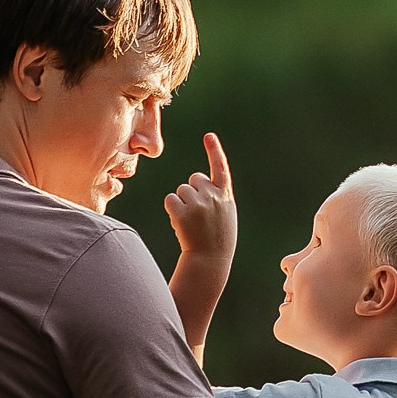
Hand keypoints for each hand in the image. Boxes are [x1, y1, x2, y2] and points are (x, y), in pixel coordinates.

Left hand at [166, 133, 237, 263]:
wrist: (210, 260)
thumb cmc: (218, 238)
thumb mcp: (225, 213)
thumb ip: (216, 194)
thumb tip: (197, 178)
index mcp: (225, 195)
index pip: (220, 167)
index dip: (214, 151)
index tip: (209, 136)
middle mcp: (213, 196)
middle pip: (194, 179)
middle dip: (193, 191)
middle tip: (199, 214)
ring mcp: (197, 204)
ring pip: (181, 190)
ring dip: (182, 203)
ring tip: (191, 222)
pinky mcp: (182, 212)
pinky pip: (171, 200)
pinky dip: (172, 210)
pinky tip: (181, 224)